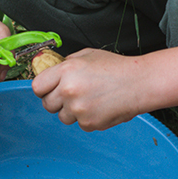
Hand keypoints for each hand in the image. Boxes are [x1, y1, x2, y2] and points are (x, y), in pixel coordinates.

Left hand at [31, 49, 145, 130]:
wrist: (139, 83)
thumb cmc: (116, 68)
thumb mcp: (87, 55)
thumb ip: (66, 63)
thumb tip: (52, 72)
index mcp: (66, 70)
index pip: (38, 87)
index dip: (44, 88)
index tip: (49, 89)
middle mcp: (69, 90)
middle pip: (47, 104)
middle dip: (57, 101)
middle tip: (72, 95)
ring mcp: (79, 109)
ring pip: (62, 117)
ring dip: (72, 111)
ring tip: (90, 99)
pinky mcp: (89, 123)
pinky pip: (79, 124)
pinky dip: (87, 118)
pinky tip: (100, 106)